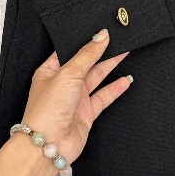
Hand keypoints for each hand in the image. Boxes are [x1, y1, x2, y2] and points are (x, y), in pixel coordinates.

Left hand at [18, 30, 130, 165]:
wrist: (49, 144)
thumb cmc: (48, 108)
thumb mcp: (68, 73)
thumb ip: (87, 54)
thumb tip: (101, 36)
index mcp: (50, 70)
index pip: (70, 50)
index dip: (86, 40)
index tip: (102, 30)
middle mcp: (63, 84)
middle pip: (86, 63)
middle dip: (101, 51)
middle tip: (119, 38)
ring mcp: (75, 99)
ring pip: (96, 78)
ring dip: (110, 66)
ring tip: (126, 52)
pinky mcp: (86, 113)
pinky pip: (103, 97)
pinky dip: (115, 88)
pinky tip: (126, 80)